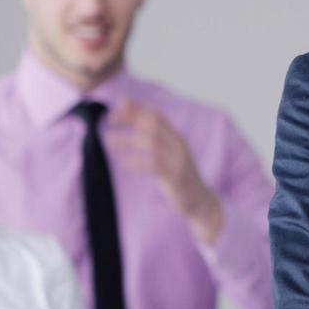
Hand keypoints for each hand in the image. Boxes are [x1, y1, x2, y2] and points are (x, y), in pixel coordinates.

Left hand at [105, 99, 222, 241]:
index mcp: (177, 138)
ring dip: (127, 139)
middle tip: (110, 119)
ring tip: (108, 140)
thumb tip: (135, 125)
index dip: (137, 108)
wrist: (200, 201)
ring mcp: (178, 160)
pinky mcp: (175, 176)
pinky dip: (136, 161)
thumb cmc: (179, 178)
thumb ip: (156, 141)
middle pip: (153, 124)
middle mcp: (179, 145)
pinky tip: (123, 161)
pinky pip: (153, 164)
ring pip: (150, 142)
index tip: (117, 106)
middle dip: (130, 118)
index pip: (156, 116)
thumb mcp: (170, 156)